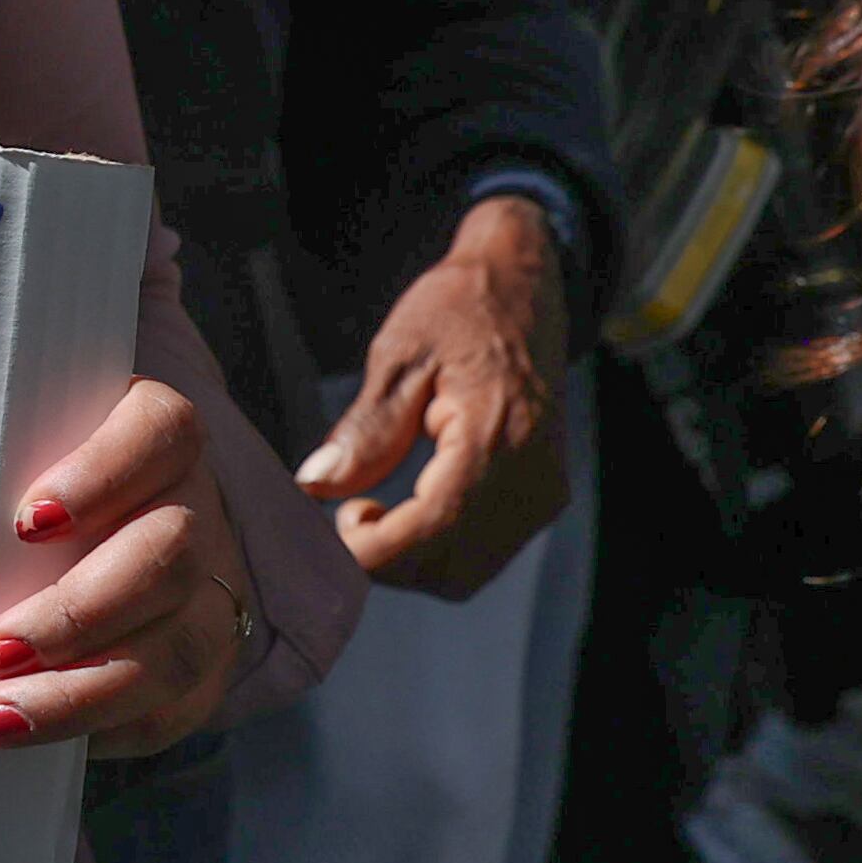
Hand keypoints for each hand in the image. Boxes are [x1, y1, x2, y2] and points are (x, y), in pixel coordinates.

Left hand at [0, 376, 251, 759]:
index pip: (160, 434)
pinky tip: (41, 740)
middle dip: (79, 612)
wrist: (85, 535)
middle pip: (171, 555)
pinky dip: (107, 729)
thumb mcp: (14, 452)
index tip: (25, 523)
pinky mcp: (210, 662)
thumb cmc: (21, 480)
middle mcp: (198, 507)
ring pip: (179, 645)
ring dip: (84, 691)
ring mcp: (217, 589)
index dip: (101, 476)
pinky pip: (179, 708)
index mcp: (157, 434)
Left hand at [296, 196, 570, 598]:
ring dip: (409, 561)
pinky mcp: (542, 497)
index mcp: (498, 438)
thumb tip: (317, 486)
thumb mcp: (400, 355)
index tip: (324, 538)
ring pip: (467, 571)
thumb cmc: (458, 311)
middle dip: (386, 561)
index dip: (372, 551)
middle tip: (339, 519)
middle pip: (450, 566)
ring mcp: (544, 493)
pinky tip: (402, 511)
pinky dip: (436, 550)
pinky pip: (483, 552)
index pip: (433, 528)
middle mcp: (533, 478)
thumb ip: (365, 428)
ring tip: (367, 511)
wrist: (523, 292)